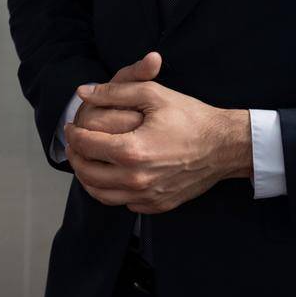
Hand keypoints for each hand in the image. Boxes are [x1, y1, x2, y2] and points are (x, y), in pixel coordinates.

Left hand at [64, 61, 251, 213]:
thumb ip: (115, 91)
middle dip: (75, 156)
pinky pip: (122, 203)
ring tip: (86, 161)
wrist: (224, 146)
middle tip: (73, 144)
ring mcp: (146, 196)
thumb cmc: (190, 117)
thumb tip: (84, 92)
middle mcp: (135, 179)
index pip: (86, 144)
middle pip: (87, 172)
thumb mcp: (153, 94)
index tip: (71, 126)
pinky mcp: (156, 205)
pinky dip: (110, 191)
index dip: (73, 133)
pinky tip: (111, 176)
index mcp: (131, 150)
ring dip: (87, 177)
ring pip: (101, 194)